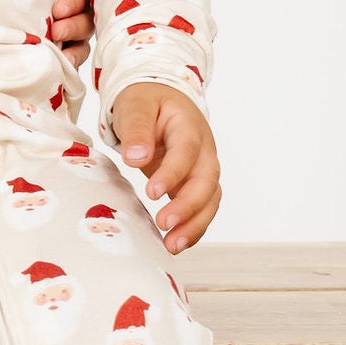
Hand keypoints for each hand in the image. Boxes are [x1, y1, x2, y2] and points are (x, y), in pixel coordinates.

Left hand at [109, 84, 219, 254]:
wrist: (160, 99)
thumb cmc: (147, 101)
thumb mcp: (136, 105)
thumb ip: (137, 129)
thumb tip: (136, 157)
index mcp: (189, 126)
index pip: (187, 151)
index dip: (173, 173)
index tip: (153, 192)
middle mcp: (204, 150)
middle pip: (206, 181)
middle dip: (188, 206)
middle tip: (165, 225)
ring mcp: (203, 168)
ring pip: (210, 199)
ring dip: (194, 224)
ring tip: (172, 246)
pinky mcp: (195, 184)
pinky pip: (203, 208)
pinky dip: (193, 227)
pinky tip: (176, 244)